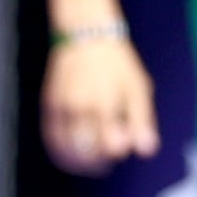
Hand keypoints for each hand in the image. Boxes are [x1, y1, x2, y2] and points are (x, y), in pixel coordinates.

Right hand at [40, 33, 159, 173]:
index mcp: (105, 104)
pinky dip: (61, 152)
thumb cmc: (117, 64)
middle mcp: (81, 108)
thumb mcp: (137, 88)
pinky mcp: (50, 104)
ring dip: (80, 161)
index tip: (120, 146)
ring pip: (68, 149)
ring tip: (91, 161)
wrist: (85, 35)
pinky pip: (52, 138)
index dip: (117, 150)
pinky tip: (72, 156)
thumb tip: (146, 152)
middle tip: (107, 157)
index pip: (110, 145)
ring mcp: (63, 107)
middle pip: (88, 152)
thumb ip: (141, 121)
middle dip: (99, 159)